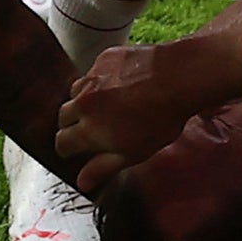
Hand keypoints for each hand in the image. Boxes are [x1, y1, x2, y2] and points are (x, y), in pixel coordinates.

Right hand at [58, 44, 194, 188]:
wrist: (180, 77)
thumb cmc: (161, 119)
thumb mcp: (133, 153)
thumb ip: (103, 168)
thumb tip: (82, 183)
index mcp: (88, 130)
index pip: (61, 143)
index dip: (68, 149)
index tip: (76, 150)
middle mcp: (84, 101)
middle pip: (63, 116)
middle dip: (72, 125)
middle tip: (91, 129)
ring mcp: (93, 76)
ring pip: (76, 92)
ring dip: (84, 101)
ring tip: (106, 106)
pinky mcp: (104, 57)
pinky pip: (93, 72)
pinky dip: (100, 80)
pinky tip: (120, 85)